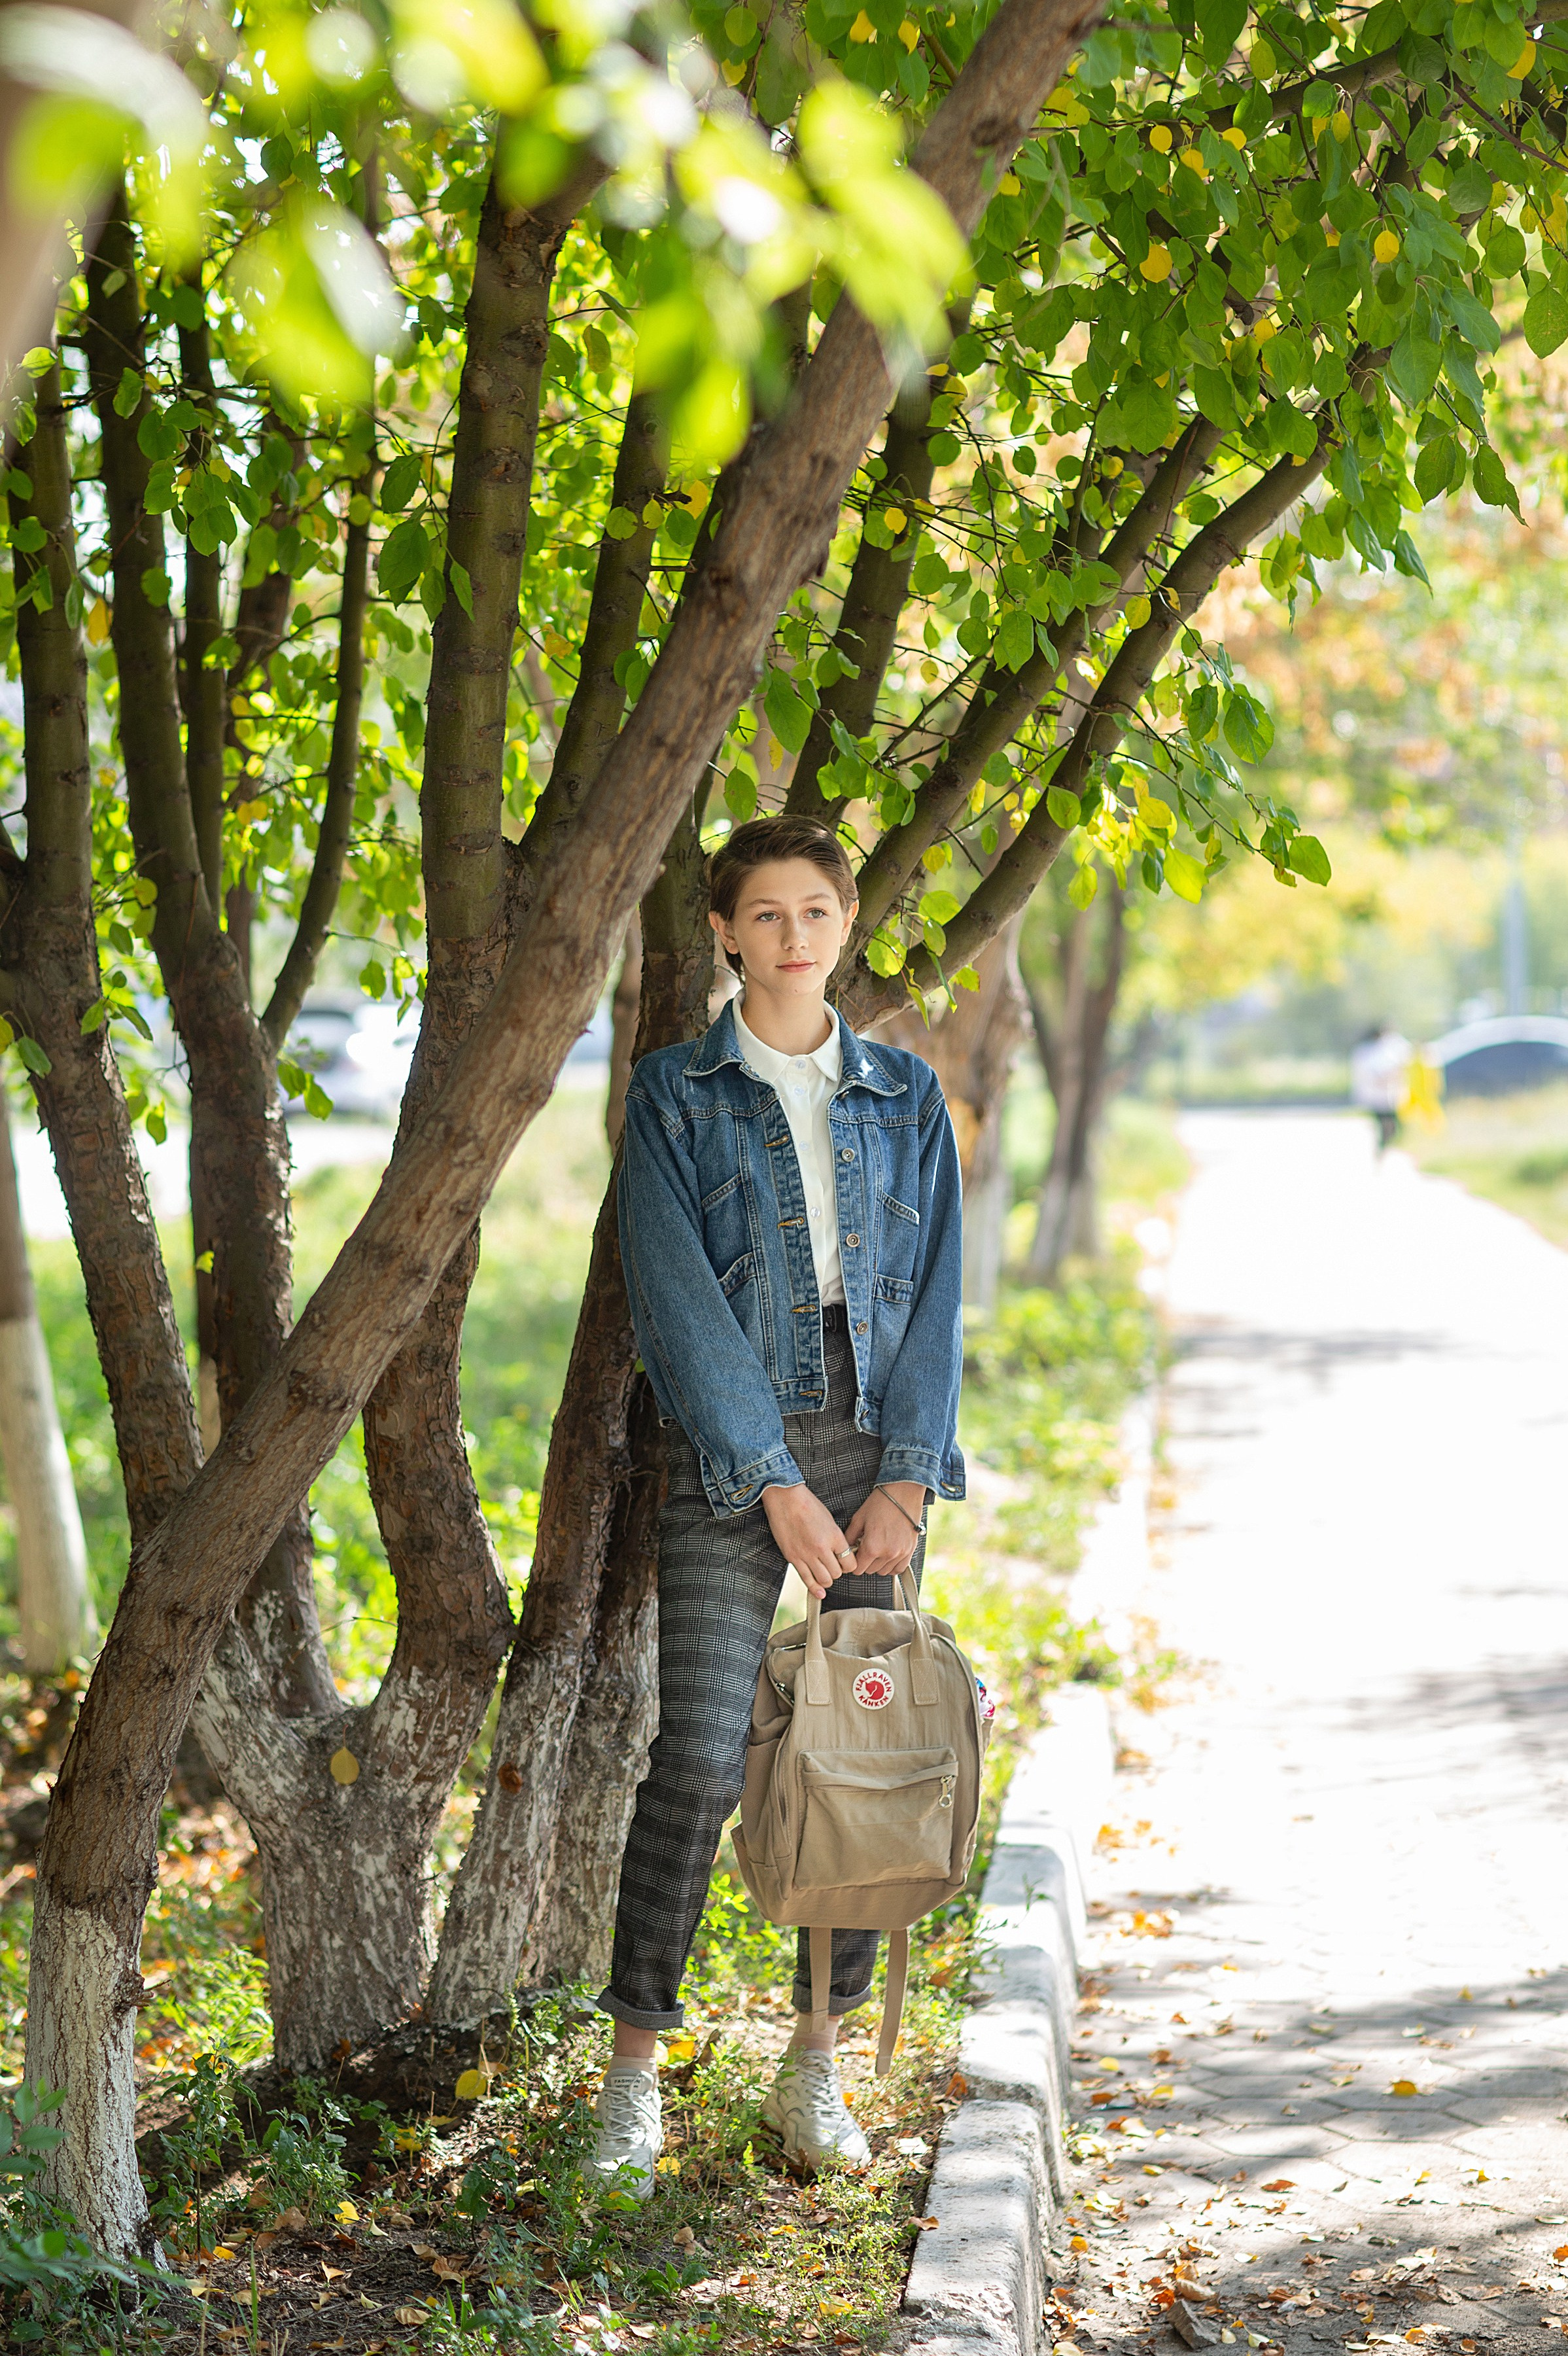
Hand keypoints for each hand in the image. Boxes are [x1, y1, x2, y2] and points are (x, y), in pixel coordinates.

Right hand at [762, 1483, 857, 1601]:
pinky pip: (806, 1579)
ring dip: (827, 1579)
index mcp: (834, 1536)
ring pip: (824, 1580)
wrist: (785, 1499)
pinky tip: (819, 1592)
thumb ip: (836, 1539)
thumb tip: (841, 1553)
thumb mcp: (829, 1520)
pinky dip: (814, 1588)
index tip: (846, 1562)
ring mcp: (806, 1554)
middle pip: (837, 1573)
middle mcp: (822, 1548)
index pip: (850, 1563)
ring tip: (825, 1573)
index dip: (849, 1565)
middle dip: (837, 1572)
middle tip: (834, 1566)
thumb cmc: (807, 1505)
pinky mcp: (793, 1558)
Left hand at [842, 1481, 926, 1583]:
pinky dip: (892, 1565)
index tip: (855, 1554)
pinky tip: (887, 1555)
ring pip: (884, 1571)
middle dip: (865, 1562)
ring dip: (878, 1564)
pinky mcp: (910, 1551)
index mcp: (872, 1547)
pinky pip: (899, 1569)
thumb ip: (849, 1537)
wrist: (903, 1493)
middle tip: (865, 1548)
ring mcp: (900, 1554)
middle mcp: (887, 1554)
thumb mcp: (859, 1518)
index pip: (858, 1569)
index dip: (854, 1562)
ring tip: (877, 1549)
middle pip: (870, 1571)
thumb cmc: (880, 1503)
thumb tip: (846, 1549)